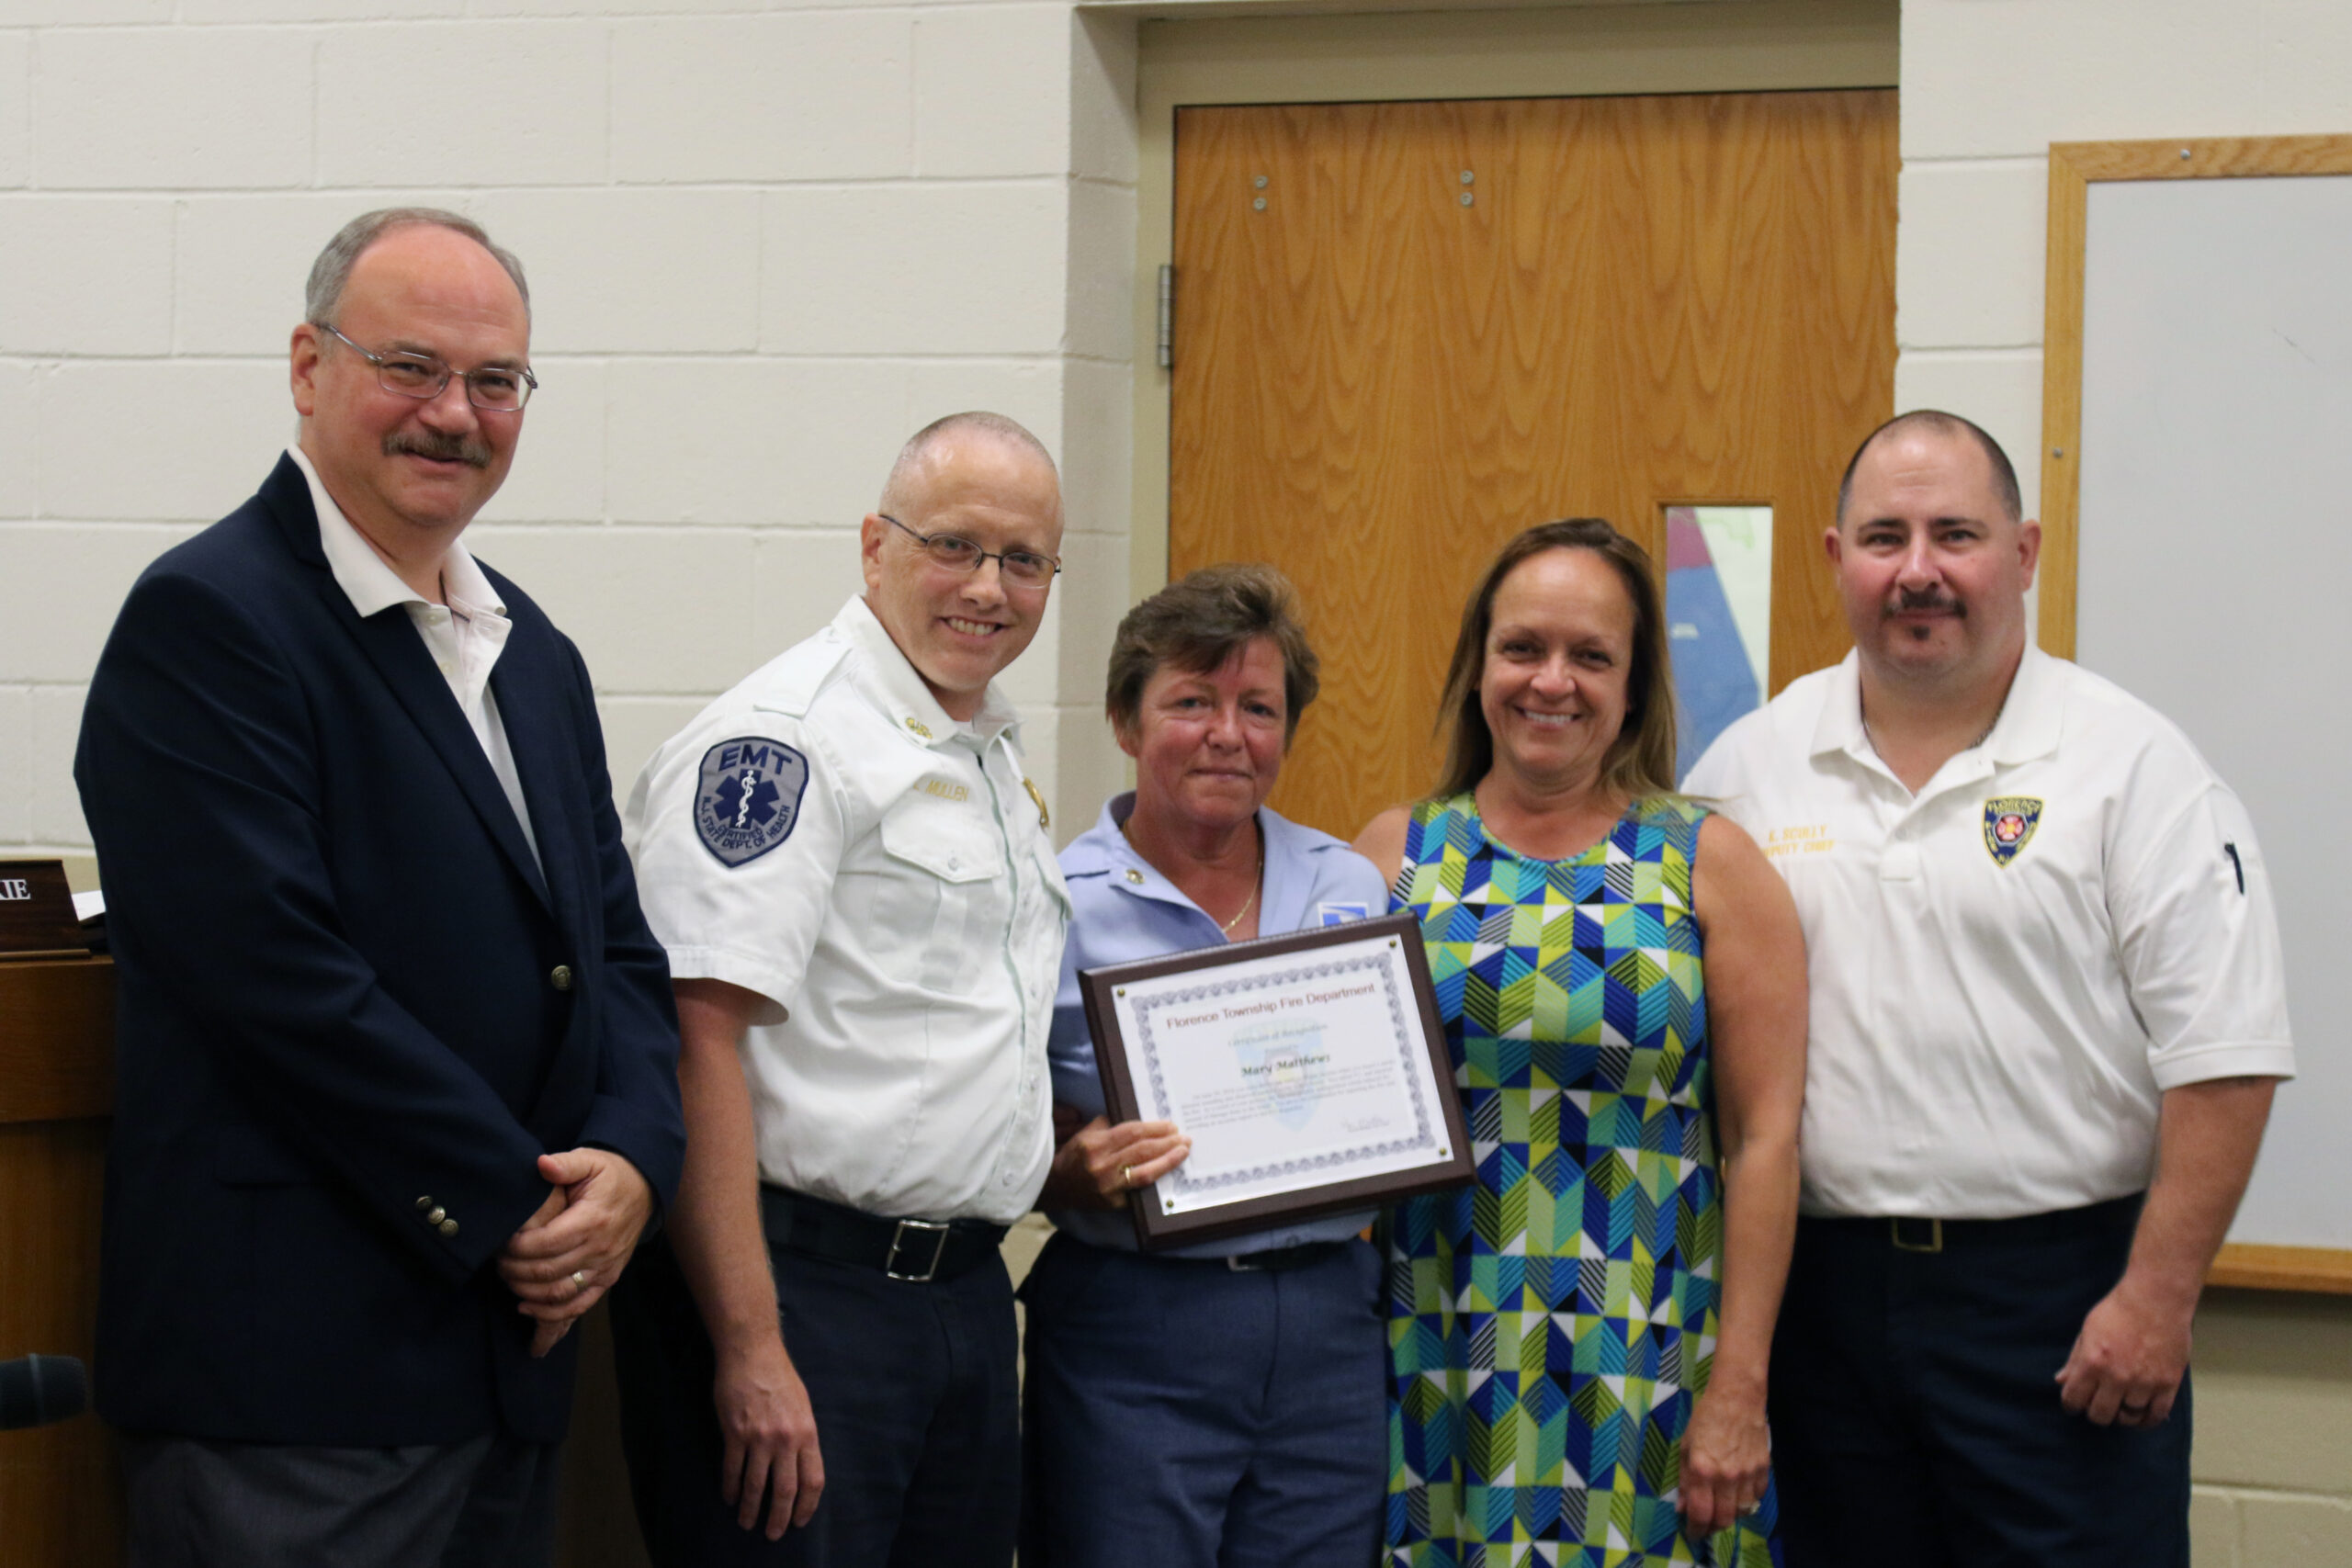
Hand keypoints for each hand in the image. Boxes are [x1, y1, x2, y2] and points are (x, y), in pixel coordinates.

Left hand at [498, 1148, 655, 1353]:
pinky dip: (551, 1313)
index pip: (546, 1243)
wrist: (644, 1190)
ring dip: (527, 1292)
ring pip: (560, 1293)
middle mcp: (601, 1248)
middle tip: (497, 1262)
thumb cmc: (611, 1175)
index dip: (517, 1248)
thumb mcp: (590, 1160)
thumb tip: (542, 1164)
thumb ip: (565, 1164)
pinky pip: (579, 1305)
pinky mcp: (608, 1278)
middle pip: (548, 1271)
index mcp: (593, 1220)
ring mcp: (606, 1267)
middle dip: (515, 1270)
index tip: (501, 1243)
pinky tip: (527, 1307)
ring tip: (508, 1279)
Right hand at [714, 1336, 824, 1537]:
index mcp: (807, 1433)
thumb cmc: (781, 1377)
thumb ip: (803, 1436)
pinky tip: (729, 1498)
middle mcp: (786, 1439)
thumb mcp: (803, 1406)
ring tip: (747, 1523)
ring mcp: (759, 1438)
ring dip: (750, 1509)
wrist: (753, 1353)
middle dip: (779, 1517)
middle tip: (773, 1534)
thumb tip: (800, 1466)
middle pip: (785, 1490)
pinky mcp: (734, 1433)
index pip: (813, 1480)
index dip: (806, 1505)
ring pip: (755, 1485)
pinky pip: (732, 1469)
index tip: (799, 1521)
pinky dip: (730, 1488)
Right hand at [1038, 1114, 1189, 1209]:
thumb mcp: (1084, 1135)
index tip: (1171, 1125)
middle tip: (1184, 1138)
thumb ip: (1106, 1126)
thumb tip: (1134, 1121)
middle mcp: (1102, 1166)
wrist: (1053, 1187)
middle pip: (1142, 1151)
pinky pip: (1139, 1190)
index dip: (1155, 1128)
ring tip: (1183, 1152)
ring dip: (1168, 1161)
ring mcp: (1109, 1187)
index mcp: (1095, 1145)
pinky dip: (1154, 1180)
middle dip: (1167, 1143)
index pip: (1132, 1133)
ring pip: (1145, 1173)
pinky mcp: (1113, 1203)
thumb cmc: (1072, 1157)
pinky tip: (1167, 1172)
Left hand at [1679, 1382, 1770, 1537]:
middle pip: (1724, 1519)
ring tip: (1720, 1510)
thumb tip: (1683, 1508)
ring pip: (1742, 1512)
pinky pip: (1757, 1498)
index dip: (1695, 1529)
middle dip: (1712, 1527)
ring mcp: (1748, 1475)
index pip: (1700, 1513)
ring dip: (1730, 1516)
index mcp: (1703, 1470)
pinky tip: (1737, 1495)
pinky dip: (1747, 1502)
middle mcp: (1727, 1477)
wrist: (1737, 1398)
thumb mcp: (1686, 1447)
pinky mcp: (1763, 1470)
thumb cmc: (1705, 1418)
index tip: (1692, 1533)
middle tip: (1705, 1525)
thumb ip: (1685, 1480)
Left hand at [2056, 1282, 2191, 1425]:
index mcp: (2092, 1363)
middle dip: (2094, 1413)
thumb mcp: (2087, 1332)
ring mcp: (2144, 1383)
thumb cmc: (2118, 1311)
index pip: (2074, 1400)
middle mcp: (2117, 1377)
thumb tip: (2061, 1381)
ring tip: (2120, 1407)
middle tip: (2098, 1405)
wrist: (2156, 1300)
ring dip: (2121, 1416)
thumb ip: (2074, 1360)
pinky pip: (2156, 1415)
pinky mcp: (2168, 1384)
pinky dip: (2146, 1421)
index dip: (2071, 1405)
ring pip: (2128, 1418)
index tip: (2074, 1404)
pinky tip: (2140, 1416)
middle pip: (2100, 1415)